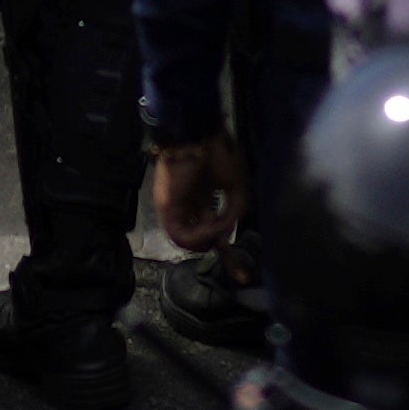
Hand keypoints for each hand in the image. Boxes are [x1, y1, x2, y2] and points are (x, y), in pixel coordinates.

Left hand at [148, 137, 234, 258]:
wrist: (200, 134)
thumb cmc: (219, 154)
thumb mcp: (237, 188)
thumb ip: (233, 215)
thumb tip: (225, 237)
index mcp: (201, 200)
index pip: (210, 232)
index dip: (226, 253)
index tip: (242, 275)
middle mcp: (187, 208)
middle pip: (198, 241)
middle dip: (216, 244)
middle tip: (226, 231)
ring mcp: (175, 209)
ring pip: (187, 242)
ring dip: (208, 239)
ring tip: (219, 223)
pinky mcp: (166, 208)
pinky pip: (181, 235)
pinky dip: (200, 235)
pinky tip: (211, 224)